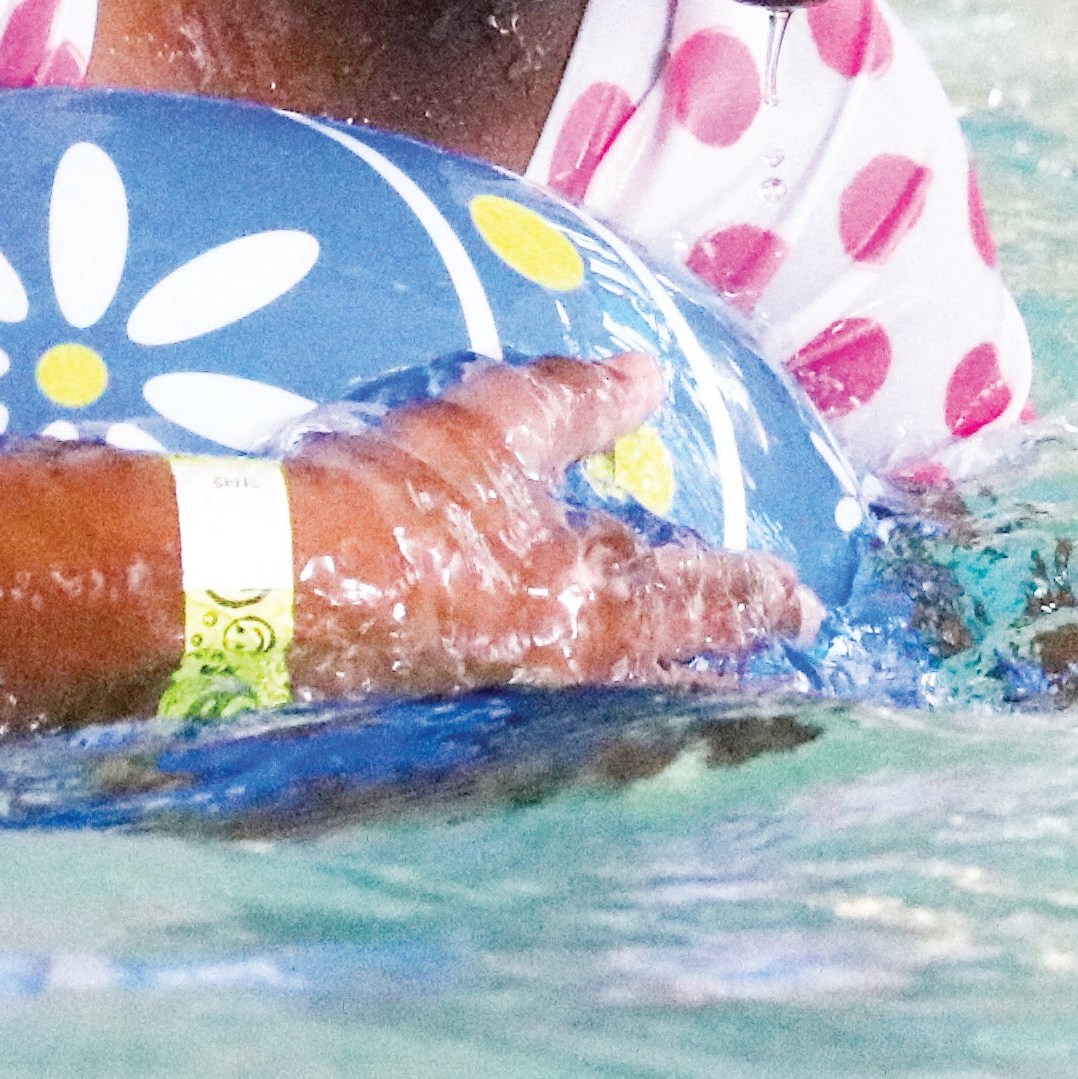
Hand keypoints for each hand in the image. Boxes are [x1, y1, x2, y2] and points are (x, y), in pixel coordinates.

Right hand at [277, 353, 815, 698]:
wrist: (274, 588)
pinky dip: (567, 676)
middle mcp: (568, 674)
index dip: (755, 595)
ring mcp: (508, 698)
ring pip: (601, 691)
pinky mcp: (447, 703)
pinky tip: (551, 657)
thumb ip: (580, 402)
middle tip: (760, 671)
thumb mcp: (498, 431)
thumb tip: (651, 375)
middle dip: (711, 669)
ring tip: (670, 665)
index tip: (803, 602)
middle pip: (662, 674)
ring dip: (643, 677)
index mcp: (599, 614)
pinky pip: (538, 692)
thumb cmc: (405, 509)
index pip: (703, 602)